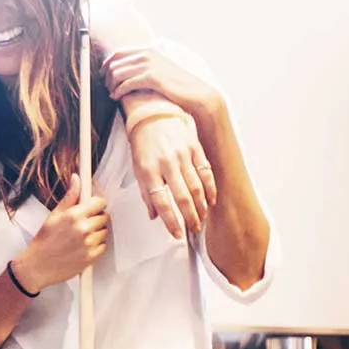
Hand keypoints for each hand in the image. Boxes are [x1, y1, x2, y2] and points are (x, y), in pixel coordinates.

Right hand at [10, 174, 108, 290]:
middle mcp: (83, 228)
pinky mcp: (92, 257)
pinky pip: (103, 246)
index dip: (97, 204)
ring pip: (104, 231)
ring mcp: (89, 243)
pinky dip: (96, 246)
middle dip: (96, 218)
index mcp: (74, 215)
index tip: (93, 207)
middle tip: (83, 224)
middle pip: (104, 216)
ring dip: (96, 232)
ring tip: (81, 237)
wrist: (37, 266)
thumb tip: (76, 179)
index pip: (100, 202)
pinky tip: (83, 246)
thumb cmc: (44, 241)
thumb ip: (69, 197)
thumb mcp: (54, 215)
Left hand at [103, 46, 223, 121]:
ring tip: (113, 94)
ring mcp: (149, 65)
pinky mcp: (151, 77)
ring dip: (111, 85)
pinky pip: (125, 84)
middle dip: (107, 78)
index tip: (102, 75)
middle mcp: (147, 54)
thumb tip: (121, 70)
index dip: (106, 64)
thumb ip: (142, 65)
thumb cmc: (174, 84)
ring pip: (117, 74)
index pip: (118, 53)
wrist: (194, 92)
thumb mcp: (157, 69)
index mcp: (148, 50)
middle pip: (114, 64)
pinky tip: (117, 97)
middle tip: (108, 89)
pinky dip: (118, 92)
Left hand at [125, 114, 213, 237]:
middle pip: (182, 198)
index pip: (162, 202)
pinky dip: (210, 189)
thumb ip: (146, 194)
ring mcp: (183, 155)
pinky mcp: (195, 148)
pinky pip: (206, 172)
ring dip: (201, 207)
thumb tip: (154, 216)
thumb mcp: (137, 169)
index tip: (177, 234)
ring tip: (201, 219)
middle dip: (190, 218)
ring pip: (197, 187)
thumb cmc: (143, 143)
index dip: (171, 221)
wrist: (153, 114)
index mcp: (149, 171)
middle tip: (193, 230)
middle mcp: (167, 163)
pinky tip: (211, 200)